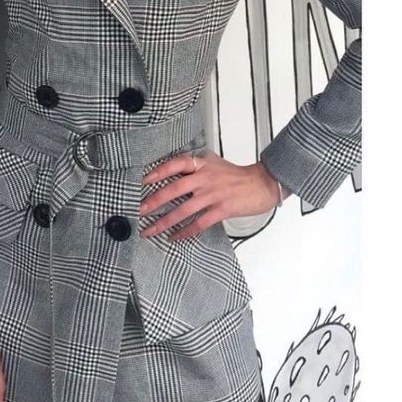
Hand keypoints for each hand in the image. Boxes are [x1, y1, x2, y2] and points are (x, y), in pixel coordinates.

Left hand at [139, 148, 281, 240]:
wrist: (263, 183)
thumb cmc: (235, 176)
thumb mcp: (213, 164)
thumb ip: (193, 167)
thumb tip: (169, 171)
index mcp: (202, 164)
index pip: (176, 164)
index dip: (158, 171)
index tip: (142, 181)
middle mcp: (205, 178)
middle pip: (175, 189)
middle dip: (154, 200)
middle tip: (139, 210)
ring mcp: (213, 194)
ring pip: (184, 209)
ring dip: (164, 222)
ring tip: (150, 230)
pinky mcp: (222, 209)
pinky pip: (199, 223)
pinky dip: (186, 232)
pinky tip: (174, 237)